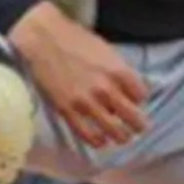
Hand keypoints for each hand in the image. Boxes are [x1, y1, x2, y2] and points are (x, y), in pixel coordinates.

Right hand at [7, 1, 146, 147]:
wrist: (43, 40)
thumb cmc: (76, 41)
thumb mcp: (107, 52)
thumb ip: (120, 71)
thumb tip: (129, 88)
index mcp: (119, 71)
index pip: (141, 95)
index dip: (140, 99)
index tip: (136, 101)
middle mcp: (106, 89)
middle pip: (132, 115)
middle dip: (139, 124)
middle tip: (140, 128)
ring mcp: (86, 102)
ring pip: (113, 129)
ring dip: (122, 136)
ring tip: (124, 138)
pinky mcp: (67, 110)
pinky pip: (87, 133)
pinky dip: (97, 141)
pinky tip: (102, 142)